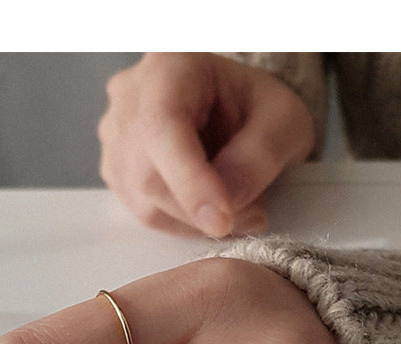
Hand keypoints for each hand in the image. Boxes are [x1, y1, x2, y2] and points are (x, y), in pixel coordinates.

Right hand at [98, 53, 315, 237]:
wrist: (238, 109)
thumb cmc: (258, 106)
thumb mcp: (283, 120)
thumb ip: (259, 156)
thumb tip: (228, 204)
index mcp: (170, 65)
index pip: (163, 127)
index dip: (189, 182)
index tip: (221, 221)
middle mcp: (130, 97)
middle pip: (147, 175)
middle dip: (200, 209)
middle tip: (251, 214)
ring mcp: (116, 135)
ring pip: (144, 202)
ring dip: (194, 220)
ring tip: (235, 204)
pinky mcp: (117, 171)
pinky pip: (144, 212)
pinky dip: (182, 221)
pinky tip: (208, 204)